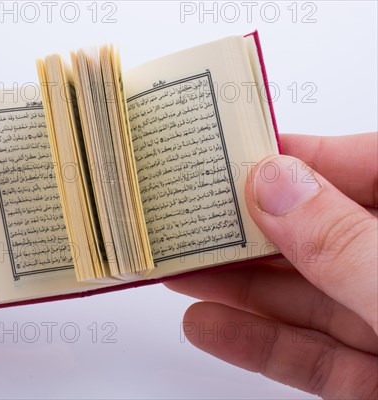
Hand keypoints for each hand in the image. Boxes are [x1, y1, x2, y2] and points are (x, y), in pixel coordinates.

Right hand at [166, 133, 376, 398]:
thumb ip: (343, 242)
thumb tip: (275, 184)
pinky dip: (260, 344)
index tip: (230, 154)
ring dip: (239, 287)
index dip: (295, 157)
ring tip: (177, 268)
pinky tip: (207, 324)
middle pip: (321, 236)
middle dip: (249, 231)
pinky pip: (314, 357)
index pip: (362, 165)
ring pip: (309, 298)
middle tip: (185, 217)